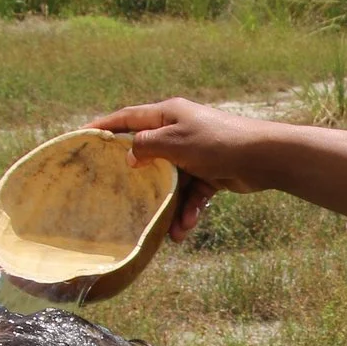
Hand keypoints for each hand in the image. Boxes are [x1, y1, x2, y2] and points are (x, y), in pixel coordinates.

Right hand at [88, 99, 279, 240]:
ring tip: (169, 231)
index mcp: (169, 114)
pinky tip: (187, 227)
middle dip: (137, 176)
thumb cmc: (216, 142)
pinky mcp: (211, 173)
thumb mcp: (174, 141)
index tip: (83, 135)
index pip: (129, 117)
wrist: (262, 158)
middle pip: (149, 153)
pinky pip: (192, 194)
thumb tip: (130, 155)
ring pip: (172, 183)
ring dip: (170, 207)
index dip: (106, 126)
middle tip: (116, 191)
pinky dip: (190, 210)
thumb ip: (146, 146)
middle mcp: (180, 131)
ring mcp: (196, 154)